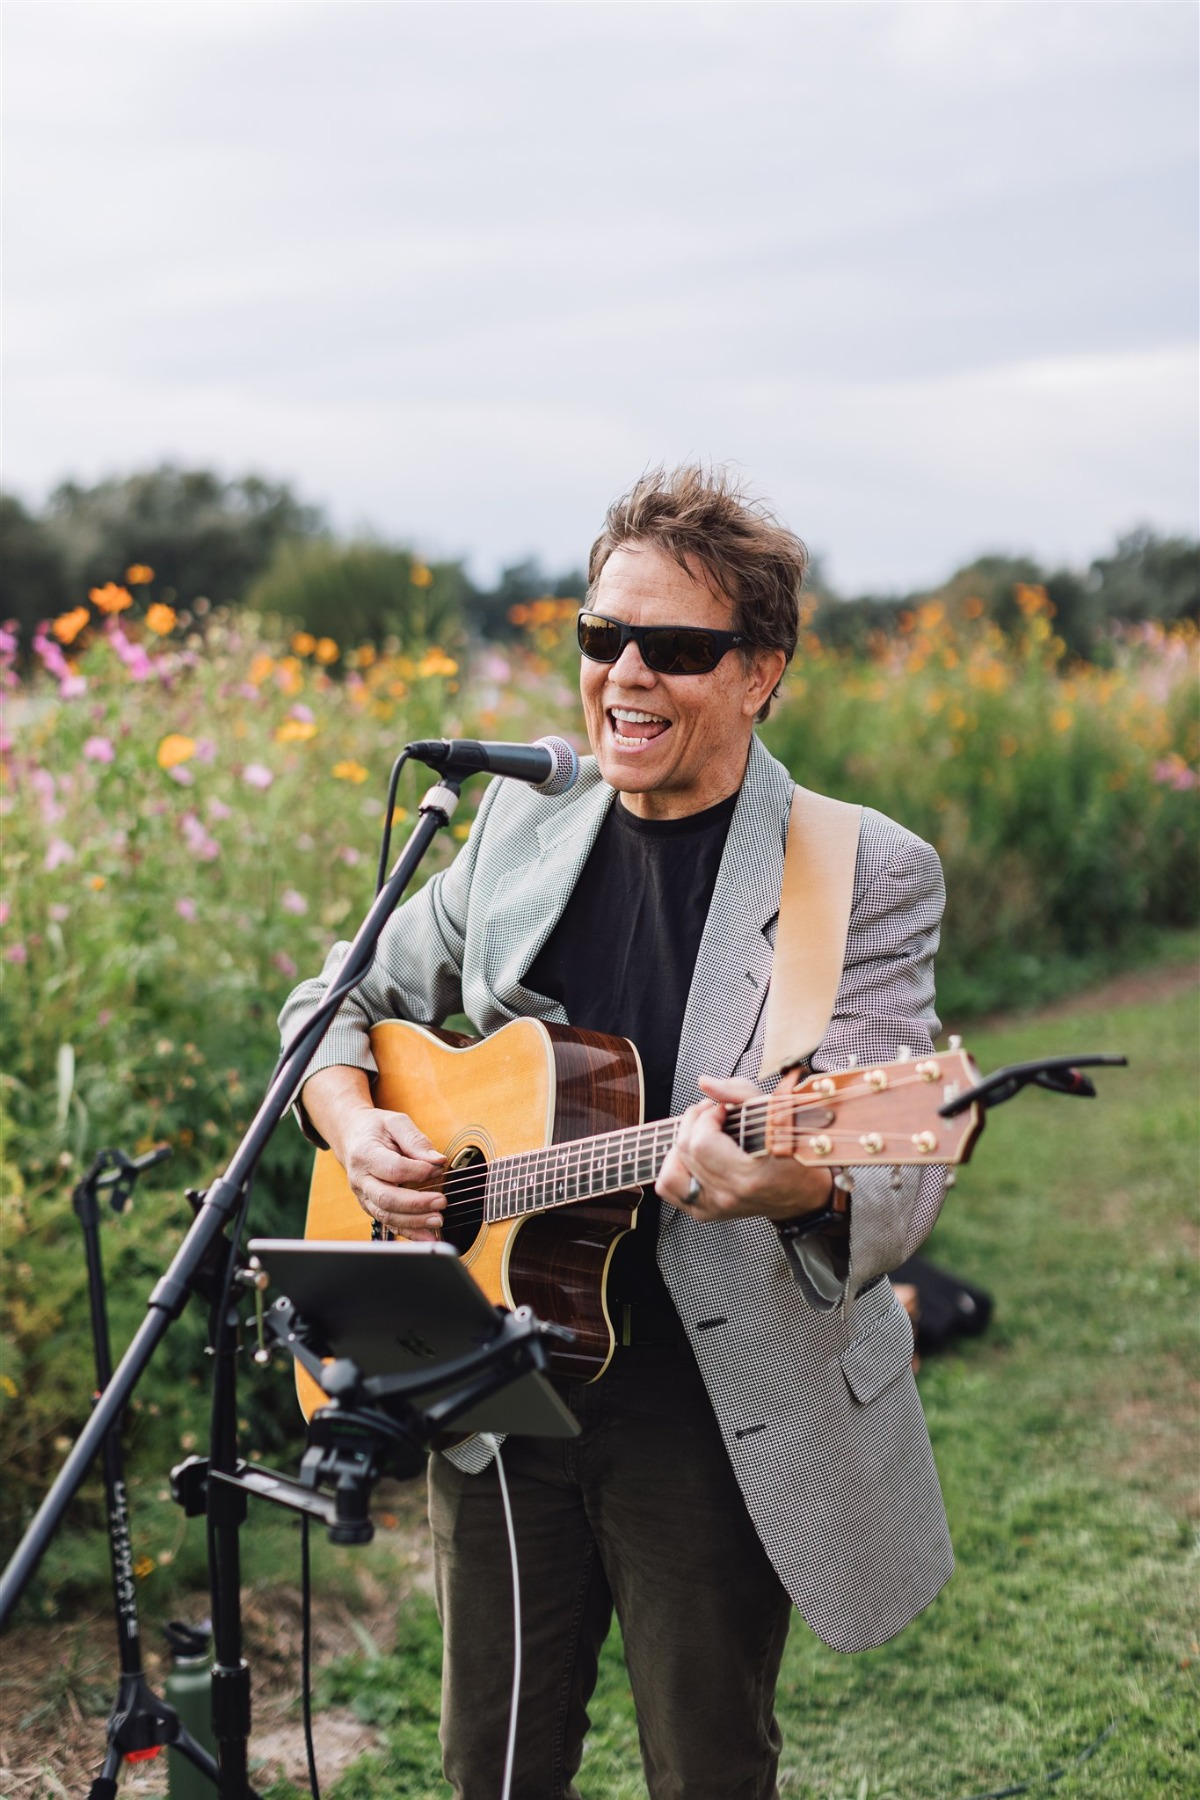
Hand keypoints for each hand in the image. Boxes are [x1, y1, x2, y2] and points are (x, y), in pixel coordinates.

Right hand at [337, 1105, 446, 1240]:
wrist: (352, 1137)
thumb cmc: (376, 1129)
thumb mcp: (396, 1123)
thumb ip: (417, 1141)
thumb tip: (438, 1161)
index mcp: (365, 1154)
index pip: (392, 1169)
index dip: (417, 1172)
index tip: (437, 1168)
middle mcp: (360, 1180)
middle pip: (387, 1198)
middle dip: (416, 1204)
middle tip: (441, 1202)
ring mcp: (364, 1197)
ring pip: (387, 1216)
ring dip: (414, 1222)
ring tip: (438, 1220)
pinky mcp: (371, 1207)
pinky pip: (389, 1224)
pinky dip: (409, 1233)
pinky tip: (427, 1236)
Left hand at [655, 1077, 833, 1224]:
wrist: (804, 1196)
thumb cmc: (795, 1156)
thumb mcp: (776, 1115)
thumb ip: (738, 1093)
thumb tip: (705, 1083)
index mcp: (747, 1176)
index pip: (702, 1142)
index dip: (707, 1116)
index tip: (722, 1109)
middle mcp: (727, 1195)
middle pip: (685, 1151)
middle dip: (693, 1122)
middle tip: (711, 1114)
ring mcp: (714, 1207)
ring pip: (670, 1172)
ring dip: (680, 1146)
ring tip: (700, 1135)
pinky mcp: (706, 1213)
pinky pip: (670, 1189)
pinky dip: (675, 1167)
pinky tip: (693, 1157)